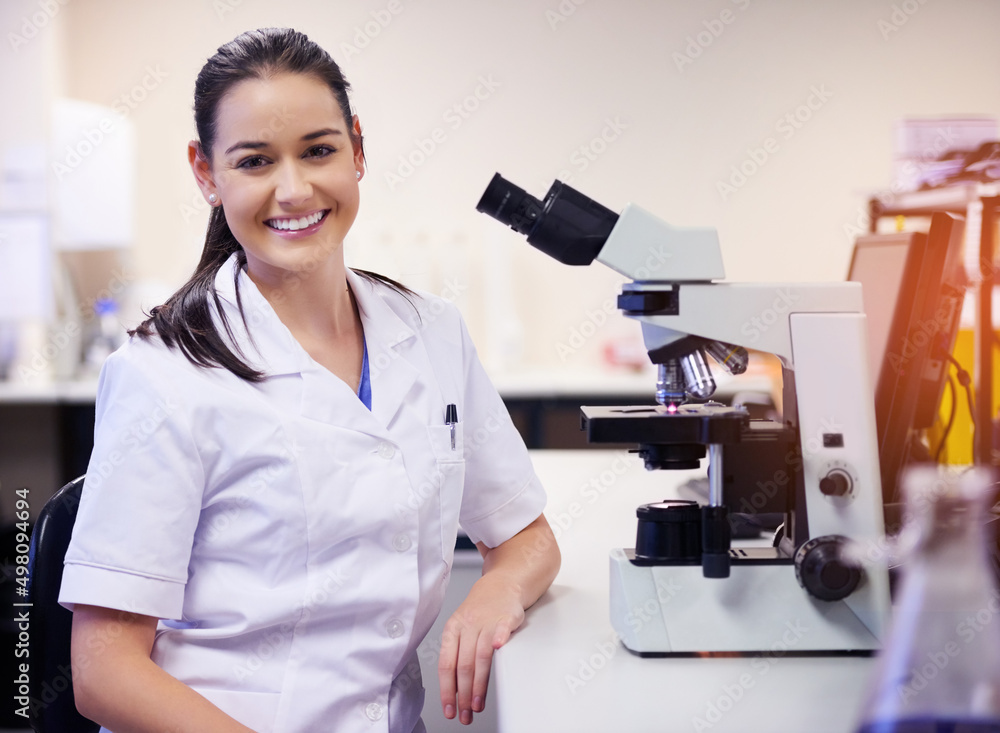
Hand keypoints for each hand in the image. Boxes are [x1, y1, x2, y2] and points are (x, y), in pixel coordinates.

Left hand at [438, 573, 524, 724]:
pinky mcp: (506, 617)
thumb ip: (457, 657)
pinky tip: (499, 649)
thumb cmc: (480, 611)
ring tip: (478, 703)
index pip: (446, 665)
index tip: (449, 708)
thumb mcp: (461, 630)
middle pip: (463, 665)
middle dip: (464, 694)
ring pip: (480, 655)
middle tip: (466, 713)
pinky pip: (502, 628)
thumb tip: (454, 690)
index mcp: (452, 630)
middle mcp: (468, 626)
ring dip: (479, 683)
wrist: (501, 584)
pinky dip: (500, 638)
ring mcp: (487, 621)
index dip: (447, 689)